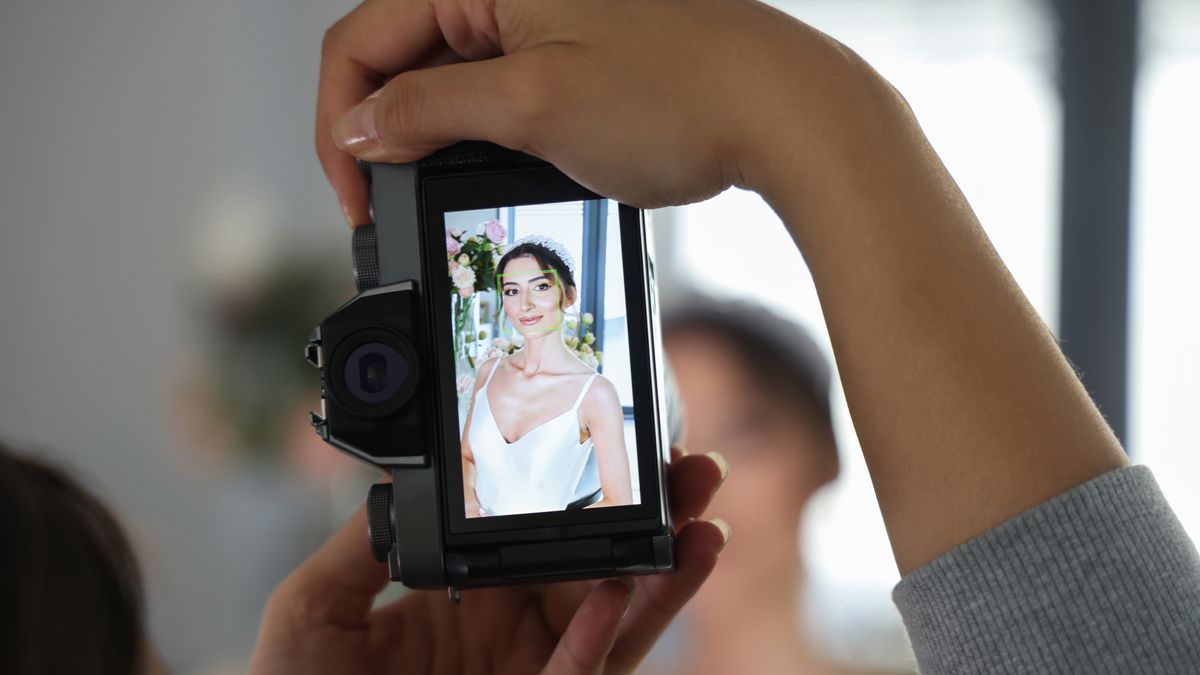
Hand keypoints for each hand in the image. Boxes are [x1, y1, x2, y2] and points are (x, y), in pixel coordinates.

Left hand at [250, 450, 727, 674]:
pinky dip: (602, 637)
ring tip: (703, 529)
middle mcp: (508, 636)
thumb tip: (407, 490)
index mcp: (465, 601)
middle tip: (694, 475)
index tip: (619, 460)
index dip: (585, 504)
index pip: (541, 542)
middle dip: (652, 525)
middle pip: (599, 575)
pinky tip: (616, 592)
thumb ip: (362, 547)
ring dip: (662, 579)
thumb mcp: (312, 611)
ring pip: (613, 625)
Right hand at [316, 0, 856, 224]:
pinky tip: (492, 168)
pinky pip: (494, 83)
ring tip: (440, 192)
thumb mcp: (534, 107)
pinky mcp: (567, 46)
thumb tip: (361, 124)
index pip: (362, 37)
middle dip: (383, 132)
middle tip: (387, 203)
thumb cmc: (679, 95)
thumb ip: (431, 110)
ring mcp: (539, 14)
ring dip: (430, 136)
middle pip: (397, 54)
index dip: (342, 120)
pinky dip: (479, 130)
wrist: (781, 113)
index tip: (354, 189)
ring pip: (445, 74)